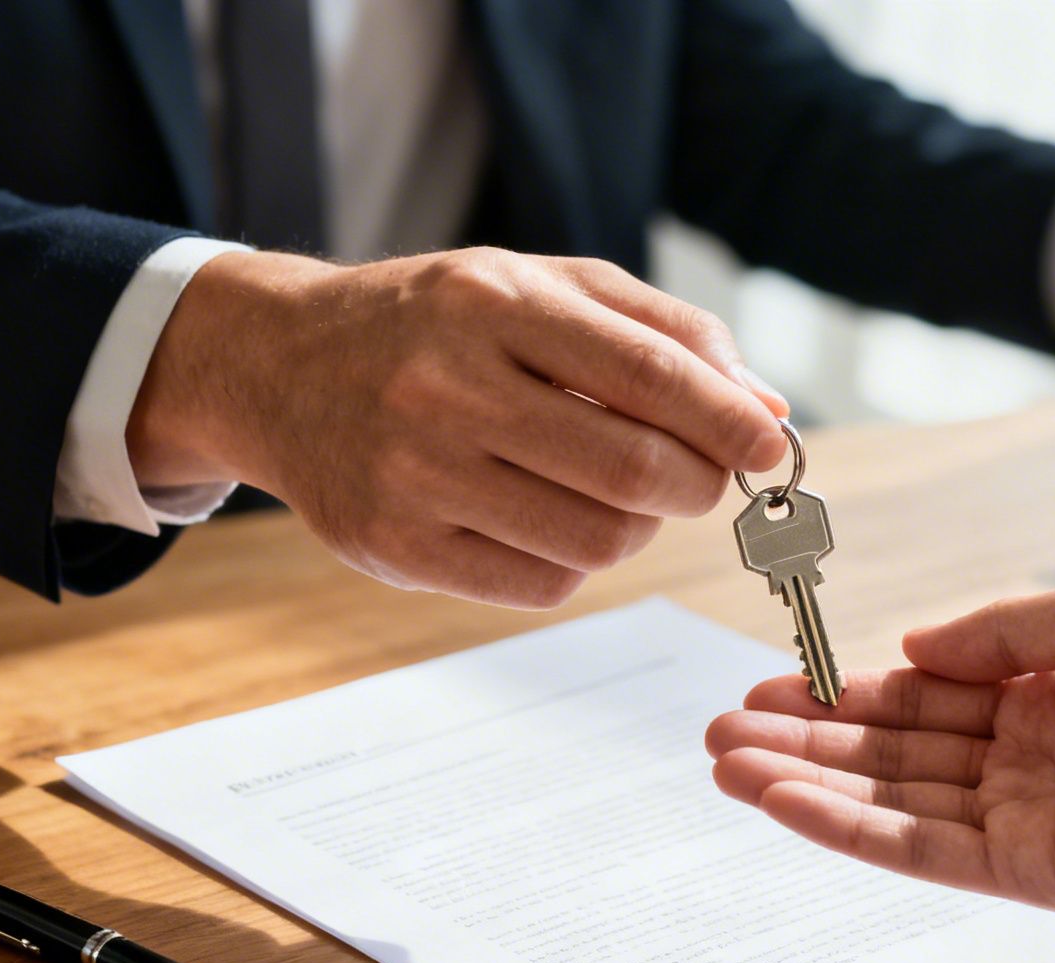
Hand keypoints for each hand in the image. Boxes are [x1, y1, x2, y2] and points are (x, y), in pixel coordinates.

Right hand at [128, 248, 788, 607]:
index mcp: (493, 302)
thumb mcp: (542, 286)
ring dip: (639, 526)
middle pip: (633, 471)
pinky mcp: (395, 548)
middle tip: (702, 477)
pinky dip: (576, 560)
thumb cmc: (439, 323)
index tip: (771, 447)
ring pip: (598, 540)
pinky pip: (543, 584)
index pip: (648, 375)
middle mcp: (445, 387)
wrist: (282, 365)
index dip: (729, 422)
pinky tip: (550, 518)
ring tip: (614, 490)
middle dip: (697, 484)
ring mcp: (414, 475)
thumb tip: (765, 409)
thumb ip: (662, 334)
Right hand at [705, 572, 1054, 909]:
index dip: (845, 692)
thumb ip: (994, 632)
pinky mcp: (1030, 869)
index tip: (777, 685)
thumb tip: (912, 644)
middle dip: (805, 742)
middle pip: (890, 753)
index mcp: (1043, 691)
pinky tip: (788, 803)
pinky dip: (850, 828)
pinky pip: (921, 848)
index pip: (921, 696)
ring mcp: (1023, 816)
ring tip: (725, 764)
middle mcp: (1025, 756)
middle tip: (722, 728)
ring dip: (806, 785)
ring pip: (891, 801)